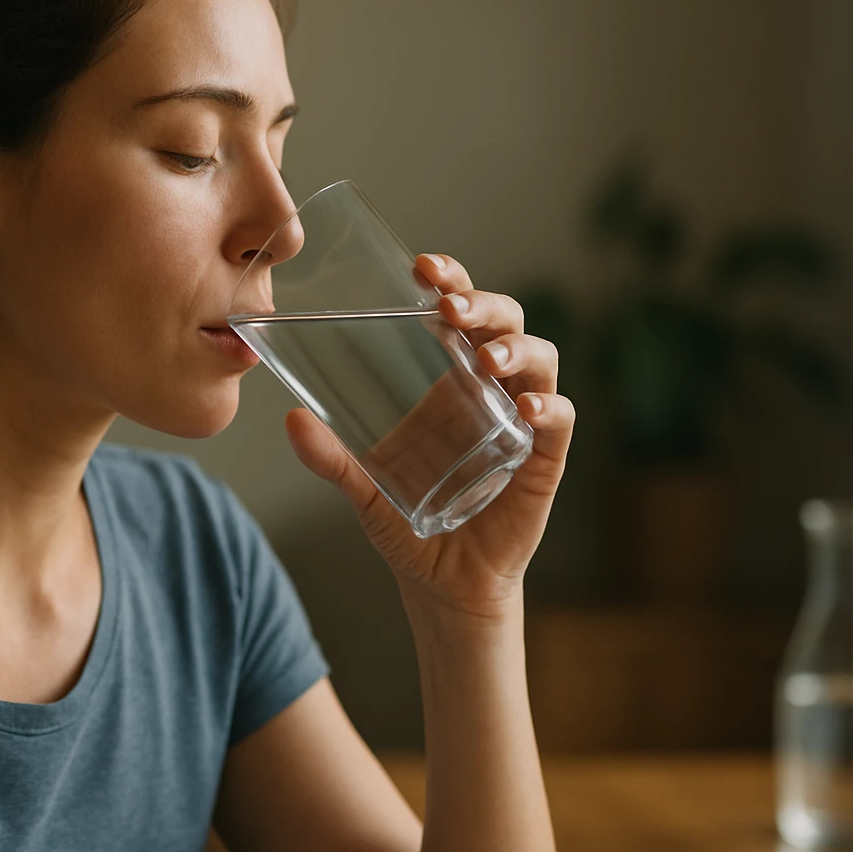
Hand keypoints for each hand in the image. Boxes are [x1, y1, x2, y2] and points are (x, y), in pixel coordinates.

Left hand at [284, 253, 575, 620]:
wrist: (443, 585)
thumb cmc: (409, 523)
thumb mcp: (364, 486)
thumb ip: (331, 457)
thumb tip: (292, 419)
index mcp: (451, 377)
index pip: (461, 309)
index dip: (451, 279)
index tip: (422, 267)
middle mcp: (493, 388)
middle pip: (505, 321)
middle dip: (483, 303)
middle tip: (450, 307)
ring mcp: (523, 420)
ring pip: (540, 360)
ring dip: (516, 348)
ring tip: (485, 358)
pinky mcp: (544, 459)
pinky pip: (560, 419)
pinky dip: (548, 406)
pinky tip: (524, 408)